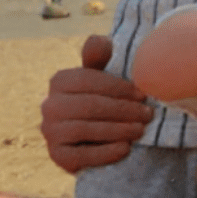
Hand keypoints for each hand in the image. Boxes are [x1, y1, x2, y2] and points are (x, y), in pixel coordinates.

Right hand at [39, 35, 153, 172]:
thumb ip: (99, 56)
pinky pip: (81, 156)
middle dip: (123, 110)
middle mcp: (48, 105)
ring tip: (141, 129)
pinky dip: (105, 153)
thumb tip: (97, 41)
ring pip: (86, 130)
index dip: (119, 88)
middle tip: (148, 114)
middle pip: (90, 106)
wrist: (96, 134)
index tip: (143, 94)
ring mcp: (49, 132)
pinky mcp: (56, 156)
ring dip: (118, 130)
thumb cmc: (104, 95)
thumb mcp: (103, 73)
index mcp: (59, 80)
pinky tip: (125, 148)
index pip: (89, 81)